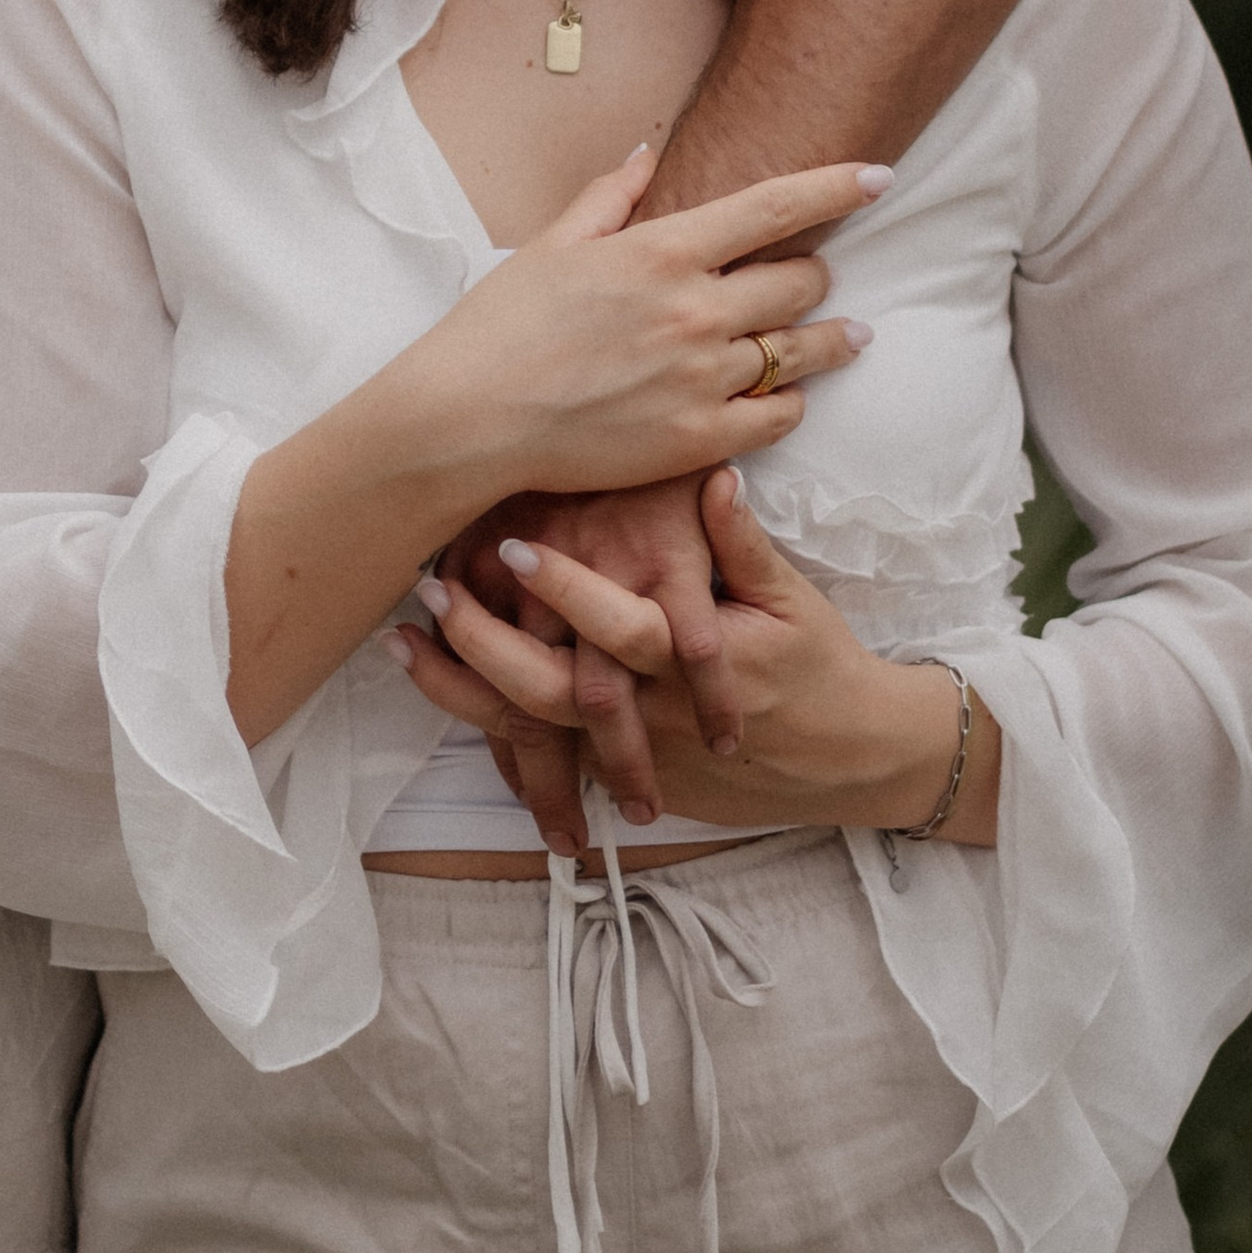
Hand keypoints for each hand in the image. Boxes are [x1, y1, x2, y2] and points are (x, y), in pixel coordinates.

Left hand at [398, 470, 998, 841]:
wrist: (848, 758)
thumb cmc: (818, 665)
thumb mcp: (792, 599)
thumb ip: (740, 543)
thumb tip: (714, 478)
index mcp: (697, 657)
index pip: (621, 626)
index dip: (565, 588)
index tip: (512, 544)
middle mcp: (658, 711)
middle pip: (555, 690)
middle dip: (486, 645)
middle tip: (430, 592)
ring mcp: (640, 750)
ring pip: (538, 730)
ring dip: (465, 690)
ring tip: (404, 647)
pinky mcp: (631, 774)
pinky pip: (548, 756)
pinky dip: (488, 730)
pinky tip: (440, 691)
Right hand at [412, 153, 885, 513]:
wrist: (471, 419)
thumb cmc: (500, 326)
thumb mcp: (551, 245)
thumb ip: (609, 197)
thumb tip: (649, 154)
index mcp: (662, 252)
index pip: (776, 207)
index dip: (837, 187)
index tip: (879, 177)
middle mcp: (694, 310)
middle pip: (800, 281)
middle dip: (817, 274)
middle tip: (817, 277)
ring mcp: (702, 378)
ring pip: (801, 352)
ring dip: (832, 340)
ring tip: (851, 337)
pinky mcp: (699, 439)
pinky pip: (779, 417)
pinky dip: (791, 402)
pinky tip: (788, 396)